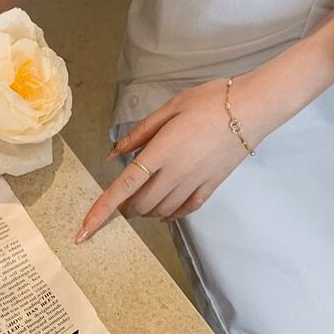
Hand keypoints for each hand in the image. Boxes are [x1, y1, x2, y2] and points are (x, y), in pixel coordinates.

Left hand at [74, 68, 284, 243]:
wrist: (251, 109)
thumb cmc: (209, 102)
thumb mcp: (170, 108)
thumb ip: (140, 133)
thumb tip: (114, 153)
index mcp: (161, 152)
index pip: (124, 187)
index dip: (101, 211)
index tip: (83, 232)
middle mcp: (176, 174)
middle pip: (140, 205)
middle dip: (124, 208)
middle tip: (120, 198)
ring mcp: (195, 183)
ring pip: (160, 211)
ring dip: (145, 210)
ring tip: (141, 198)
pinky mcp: (211, 186)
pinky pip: (185, 210)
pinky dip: (169, 214)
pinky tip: (165, 209)